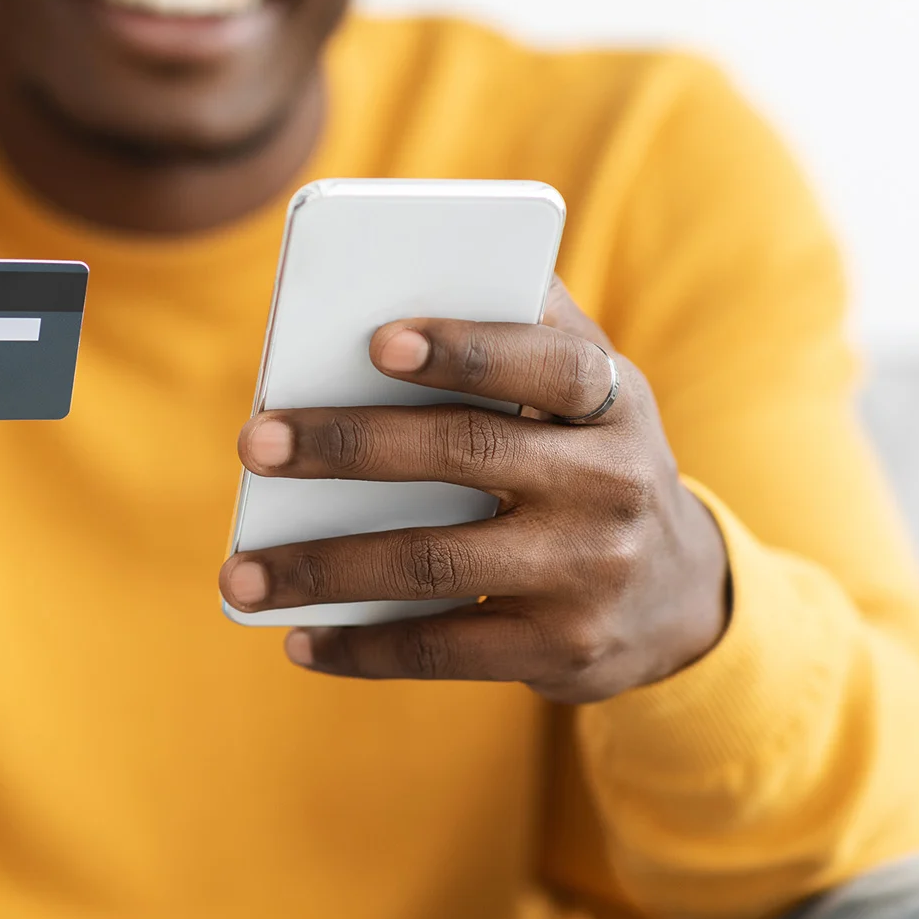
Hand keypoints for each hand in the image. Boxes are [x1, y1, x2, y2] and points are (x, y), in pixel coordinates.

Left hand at [218, 280, 730, 702]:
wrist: (680, 593)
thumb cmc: (589, 458)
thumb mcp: (587, 392)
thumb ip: (520, 328)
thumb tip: (402, 268)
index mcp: (613, 401)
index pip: (548, 363)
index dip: (466, 350)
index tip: (375, 341)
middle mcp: (611, 484)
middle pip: (465, 454)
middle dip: (347, 447)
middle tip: (253, 444)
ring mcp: (588, 573)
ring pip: (433, 563)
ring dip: (323, 568)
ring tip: (237, 576)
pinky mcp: (561, 649)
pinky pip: (443, 651)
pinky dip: (362, 648)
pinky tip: (298, 639)